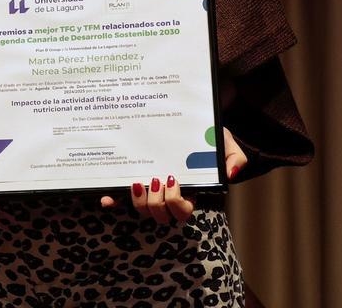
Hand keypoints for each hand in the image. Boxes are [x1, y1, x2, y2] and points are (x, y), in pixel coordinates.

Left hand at [117, 129, 249, 223]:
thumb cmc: (208, 137)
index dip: (176, 202)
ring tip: (137, 182)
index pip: (183, 210)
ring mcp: (151, 190)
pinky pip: (121, 199)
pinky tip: (106, 197)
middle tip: (156, 180)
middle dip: (157, 203)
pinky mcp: (135, 181)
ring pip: (143, 211)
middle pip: (161, 215)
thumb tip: (229, 173)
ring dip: (138, 202)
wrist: (191, 125)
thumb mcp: (225, 142)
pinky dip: (113, 201)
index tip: (173, 180)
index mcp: (191, 190)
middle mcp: (169, 194)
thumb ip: (234, 157)